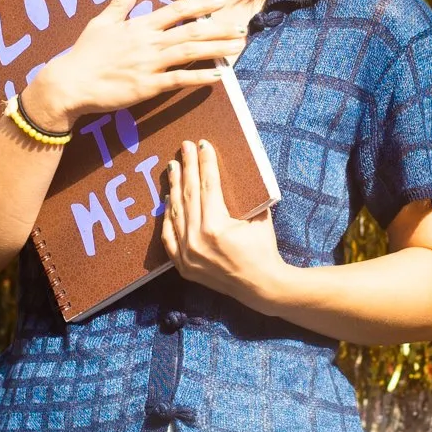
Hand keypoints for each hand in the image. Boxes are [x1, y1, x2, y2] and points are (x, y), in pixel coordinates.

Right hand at [24, 0, 243, 129]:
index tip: (220, 1)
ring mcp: (150, 64)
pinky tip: (219, 76)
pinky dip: (200, 77)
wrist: (69, 83)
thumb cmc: (83, 54)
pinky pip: (179, 80)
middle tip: (243, 27)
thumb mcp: (100, 23)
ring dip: (218, 49)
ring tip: (238, 47)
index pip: (177, 10)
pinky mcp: (148, 86)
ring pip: (191, 52)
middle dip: (220, 28)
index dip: (201, 4)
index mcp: (139, 25)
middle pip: (192, 30)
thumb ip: (120, 3)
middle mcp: (149, 42)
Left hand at [162, 139, 283, 307]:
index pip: (208, 185)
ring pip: (176, 213)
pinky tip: (168, 199)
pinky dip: (168, 217)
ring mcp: (186, 254)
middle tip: (184, 147)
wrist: (260, 287)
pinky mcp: (183, 266)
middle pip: (189, 194)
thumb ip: (245, 197)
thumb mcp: (259, 218)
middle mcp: (196, 239)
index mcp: (216, 226)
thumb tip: (237, 171)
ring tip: (174, 167)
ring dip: (174, 187)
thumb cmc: (264, 250)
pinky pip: (169, 236)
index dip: (205, 163)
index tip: (202, 144)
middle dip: (187, 167)